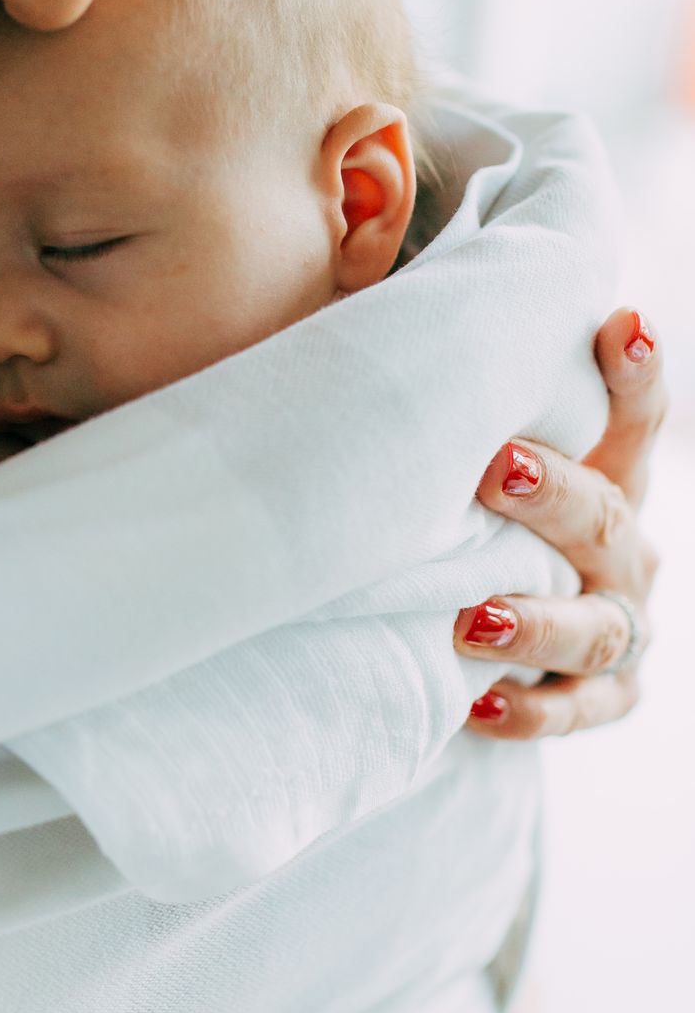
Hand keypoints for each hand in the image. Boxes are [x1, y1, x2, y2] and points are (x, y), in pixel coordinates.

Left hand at [460, 308, 664, 737]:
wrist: (475, 631)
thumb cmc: (464, 516)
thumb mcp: (466, 454)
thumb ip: (450, 397)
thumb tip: (374, 299)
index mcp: (608, 475)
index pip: (636, 418)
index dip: (637, 375)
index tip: (618, 321)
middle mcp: (625, 548)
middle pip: (610, 517)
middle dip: (555, 495)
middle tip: (493, 469)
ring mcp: (618, 626)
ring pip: (598, 627)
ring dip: (537, 621)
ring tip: (471, 617)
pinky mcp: (599, 698)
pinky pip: (577, 712)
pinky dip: (531, 713)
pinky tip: (477, 706)